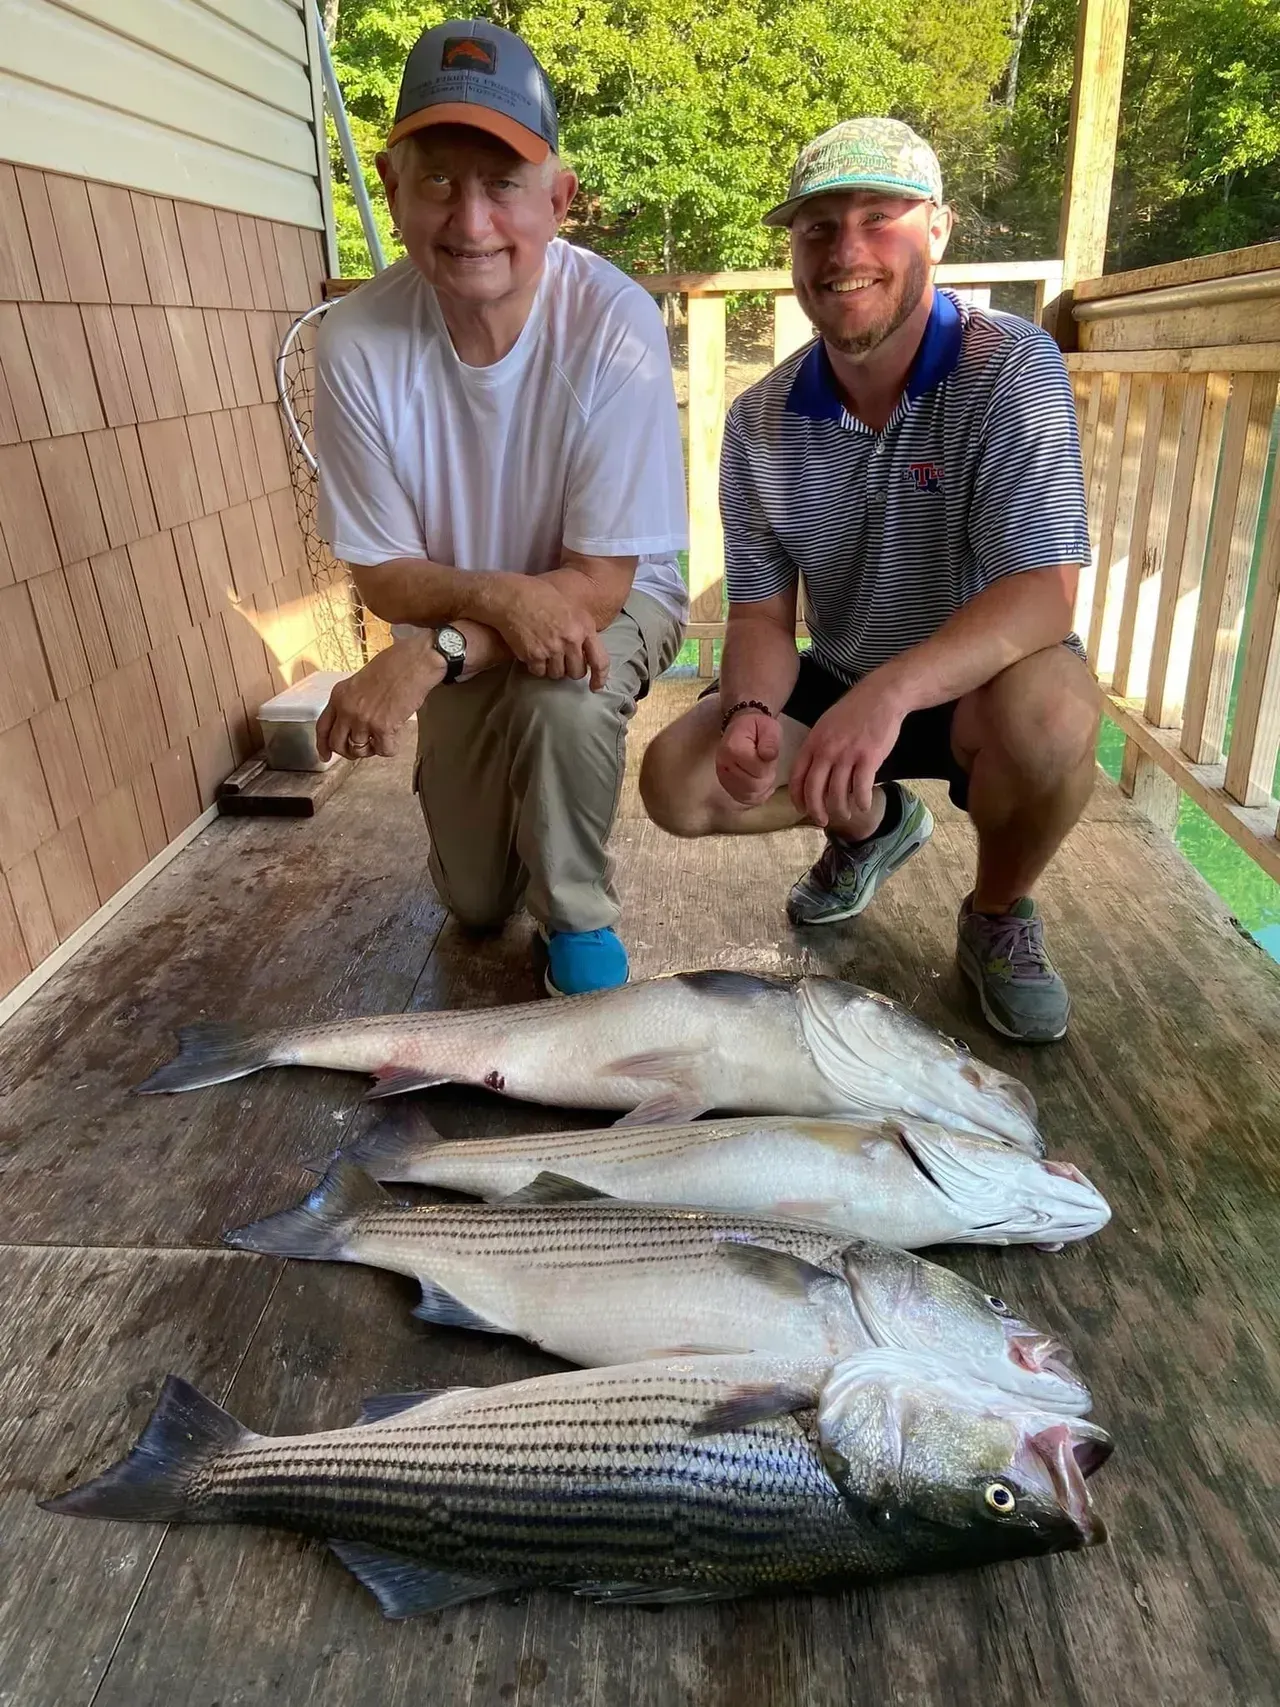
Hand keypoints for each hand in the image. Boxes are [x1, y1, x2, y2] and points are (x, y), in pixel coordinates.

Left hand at [316, 633, 444, 761]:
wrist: (415, 662)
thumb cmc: (394, 664)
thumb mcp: (361, 680)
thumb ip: (352, 700)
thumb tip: (354, 721)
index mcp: (339, 695)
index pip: (323, 727)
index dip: (322, 745)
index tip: (325, 756)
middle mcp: (347, 709)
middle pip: (338, 744)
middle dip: (348, 752)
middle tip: (361, 750)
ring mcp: (364, 719)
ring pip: (359, 750)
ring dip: (371, 749)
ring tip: (382, 738)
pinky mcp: (383, 727)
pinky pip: (383, 751)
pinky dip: (390, 748)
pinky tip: (395, 737)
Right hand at [487, 575, 608, 688]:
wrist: (512, 596)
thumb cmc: (540, 597)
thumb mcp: (571, 608)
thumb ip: (580, 630)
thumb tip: (584, 652)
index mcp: (584, 626)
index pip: (600, 660)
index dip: (600, 677)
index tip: (595, 686)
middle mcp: (571, 640)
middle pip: (577, 672)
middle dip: (570, 670)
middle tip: (561, 660)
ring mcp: (552, 649)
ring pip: (557, 674)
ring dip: (552, 668)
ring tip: (544, 652)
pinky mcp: (534, 656)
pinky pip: (539, 672)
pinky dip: (536, 666)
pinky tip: (532, 652)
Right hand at [715, 711, 781, 806]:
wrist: (740, 728)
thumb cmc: (757, 727)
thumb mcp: (769, 727)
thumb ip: (770, 740)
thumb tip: (769, 756)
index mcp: (733, 748)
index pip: (758, 770)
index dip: (769, 766)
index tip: (769, 755)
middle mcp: (723, 765)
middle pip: (752, 785)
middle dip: (766, 778)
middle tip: (768, 765)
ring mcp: (722, 777)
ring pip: (748, 795)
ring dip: (761, 787)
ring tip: (763, 772)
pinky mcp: (725, 785)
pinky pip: (742, 799)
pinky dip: (755, 795)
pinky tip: (760, 784)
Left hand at [789, 676, 906, 826]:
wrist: (881, 695)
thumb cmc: (854, 711)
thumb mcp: (826, 725)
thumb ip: (818, 748)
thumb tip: (815, 773)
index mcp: (813, 742)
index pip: (798, 777)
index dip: (798, 798)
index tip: (802, 809)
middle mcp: (827, 750)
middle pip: (814, 790)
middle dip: (816, 810)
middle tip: (822, 821)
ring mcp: (847, 754)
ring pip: (837, 793)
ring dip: (840, 809)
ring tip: (845, 814)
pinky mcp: (868, 757)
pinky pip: (861, 788)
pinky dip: (861, 802)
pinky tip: (863, 806)